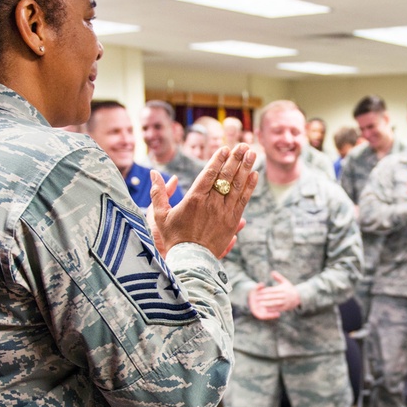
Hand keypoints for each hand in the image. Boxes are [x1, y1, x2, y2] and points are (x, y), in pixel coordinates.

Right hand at [148, 143, 258, 258]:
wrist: (190, 260)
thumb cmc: (173, 237)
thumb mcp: (160, 215)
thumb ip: (158, 193)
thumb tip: (152, 173)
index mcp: (194, 199)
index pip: (210, 173)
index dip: (218, 159)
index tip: (225, 148)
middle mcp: (211, 203)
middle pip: (226, 176)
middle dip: (235, 158)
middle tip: (243, 146)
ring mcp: (224, 212)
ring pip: (237, 185)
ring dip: (245, 168)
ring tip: (252, 153)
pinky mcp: (232, 221)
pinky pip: (243, 200)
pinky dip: (249, 186)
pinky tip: (254, 174)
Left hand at [250, 271, 300, 317]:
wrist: (298, 297)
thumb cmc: (289, 288)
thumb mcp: (285, 282)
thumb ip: (278, 277)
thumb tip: (272, 272)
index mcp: (282, 289)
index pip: (272, 290)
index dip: (265, 291)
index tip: (258, 292)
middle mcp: (284, 295)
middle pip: (272, 297)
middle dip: (264, 298)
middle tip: (256, 298)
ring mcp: (285, 302)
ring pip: (275, 303)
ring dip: (267, 304)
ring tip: (260, 304)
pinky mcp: (285, 307)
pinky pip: (278, 308)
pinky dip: (272, 309)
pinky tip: (266, 309)